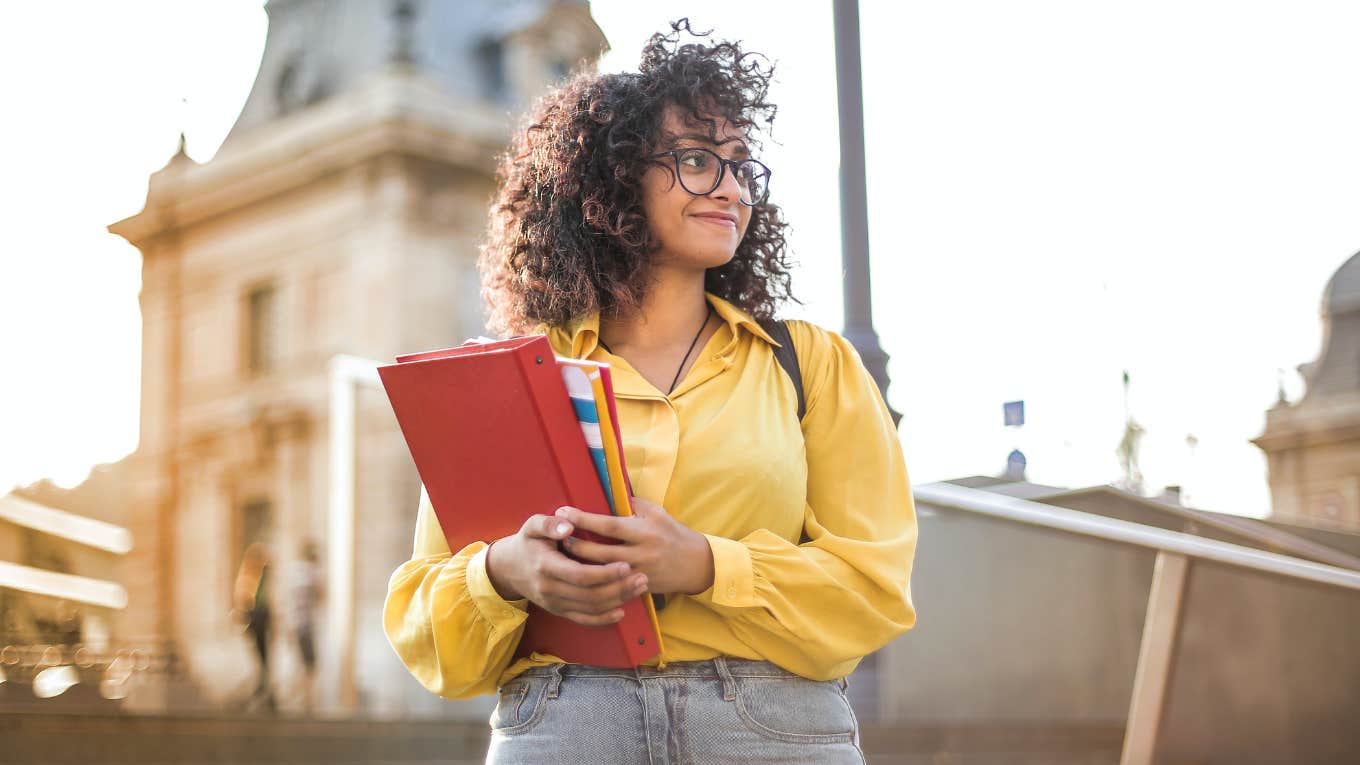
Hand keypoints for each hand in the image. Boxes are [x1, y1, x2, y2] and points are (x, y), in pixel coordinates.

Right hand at [484, 514, 649, 626]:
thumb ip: (549, 524)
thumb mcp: (532, 526)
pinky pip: (583, 619)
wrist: (509, 568)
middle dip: (619, 588)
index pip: (580, 575)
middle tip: (642, 577)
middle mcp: (550, 589)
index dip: (604, 573)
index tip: (626, 565)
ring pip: (590, 608)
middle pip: (590, 595)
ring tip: (639, 588)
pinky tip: (621, 611)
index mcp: (546, 566)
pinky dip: (603, 619)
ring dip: (618, 600)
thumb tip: (568, 525)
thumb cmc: (527, 542)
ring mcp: (554, 603)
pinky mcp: (559, 611)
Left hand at [556, 498, 714, 595]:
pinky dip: (593, 580)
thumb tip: (607, 493)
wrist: (696, 565)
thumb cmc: (674, 534)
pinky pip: (611, 586)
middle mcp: (641, 553)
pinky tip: (578, 574)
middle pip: (600, 552)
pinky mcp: (638, 588)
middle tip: (556, 536)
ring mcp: (638, 573)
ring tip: (561, 554)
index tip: (563, 512)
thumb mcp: (657, 513)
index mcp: (644, 531)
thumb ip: (633, 505)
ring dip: (579, 564)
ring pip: (601, 572)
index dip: (584, 519)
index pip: (609, 525)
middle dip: (575, 544)